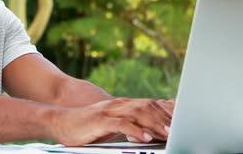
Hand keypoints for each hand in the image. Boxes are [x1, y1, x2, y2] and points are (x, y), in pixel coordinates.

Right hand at [50, 98, 171, 145]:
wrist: (60, 122)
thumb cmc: (87, 127)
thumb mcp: (111, 124)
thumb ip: (129, 124)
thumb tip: (148, 132)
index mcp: (122, 105)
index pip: (149, 104)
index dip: (166, 111)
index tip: (182, 121)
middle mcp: (118, 105)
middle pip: (146, 107)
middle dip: (164, 118)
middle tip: (179, 129)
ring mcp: (109, 111)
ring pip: (137, 113)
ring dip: (154, 124)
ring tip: (167, 134)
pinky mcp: (100, 121)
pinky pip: (121, 124)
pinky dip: (135, 130)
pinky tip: (145, 138)